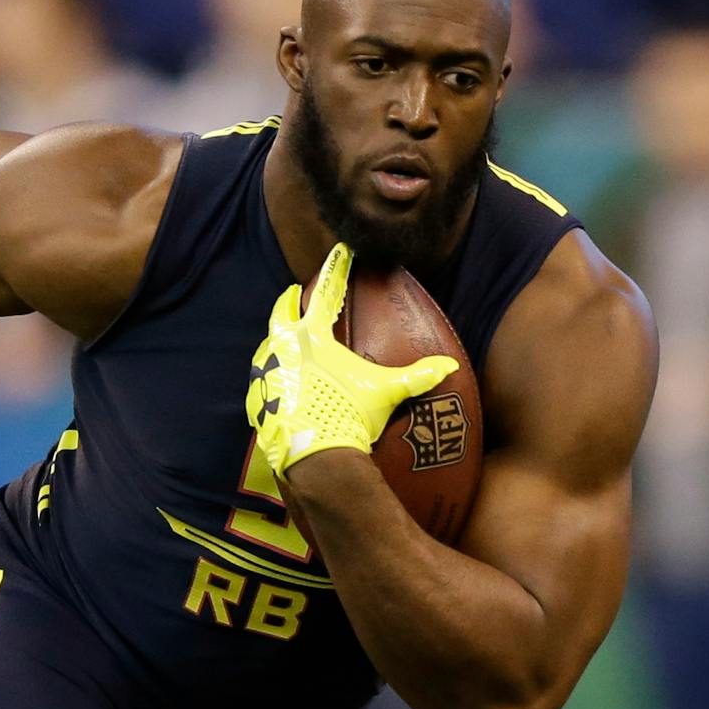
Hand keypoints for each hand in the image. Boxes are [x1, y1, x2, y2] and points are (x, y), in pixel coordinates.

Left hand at [245, 243, 458, 472]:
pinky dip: (271, 377)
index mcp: (312, 338)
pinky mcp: (258, 399)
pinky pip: (263, 381)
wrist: (315, 454)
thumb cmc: (349, 415)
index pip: (326, 295)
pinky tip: (278, 384)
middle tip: (293, 294)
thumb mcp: (385, 393)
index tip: (338, 254)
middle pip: (283, 313)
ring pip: (268, 346)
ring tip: (285, 343)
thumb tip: (450, 366)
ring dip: (277, 342)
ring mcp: (265, 373)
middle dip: (289, 301)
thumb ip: (416, 377)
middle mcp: (282, 348)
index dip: (335, 272)